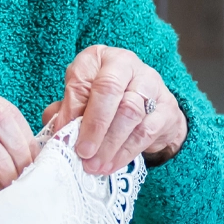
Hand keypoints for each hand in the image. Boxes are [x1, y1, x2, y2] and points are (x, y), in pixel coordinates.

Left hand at [42, 45, 186, 175]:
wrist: (150, 108)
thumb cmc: (107, 102)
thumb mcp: (82, 100)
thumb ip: (67, 112)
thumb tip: (58, 134)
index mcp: (99, 58)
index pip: (82, 79)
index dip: (70, 109)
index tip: (62, 135)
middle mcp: (126, 64)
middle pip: (109, 90)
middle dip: (94, 125)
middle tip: (82, 152)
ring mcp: (150, 84)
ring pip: (130, 112)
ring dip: (109, 144)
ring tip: (94, 165)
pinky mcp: (166, 108)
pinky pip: (145, 131)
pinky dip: (125, 152)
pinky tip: (111, 165)